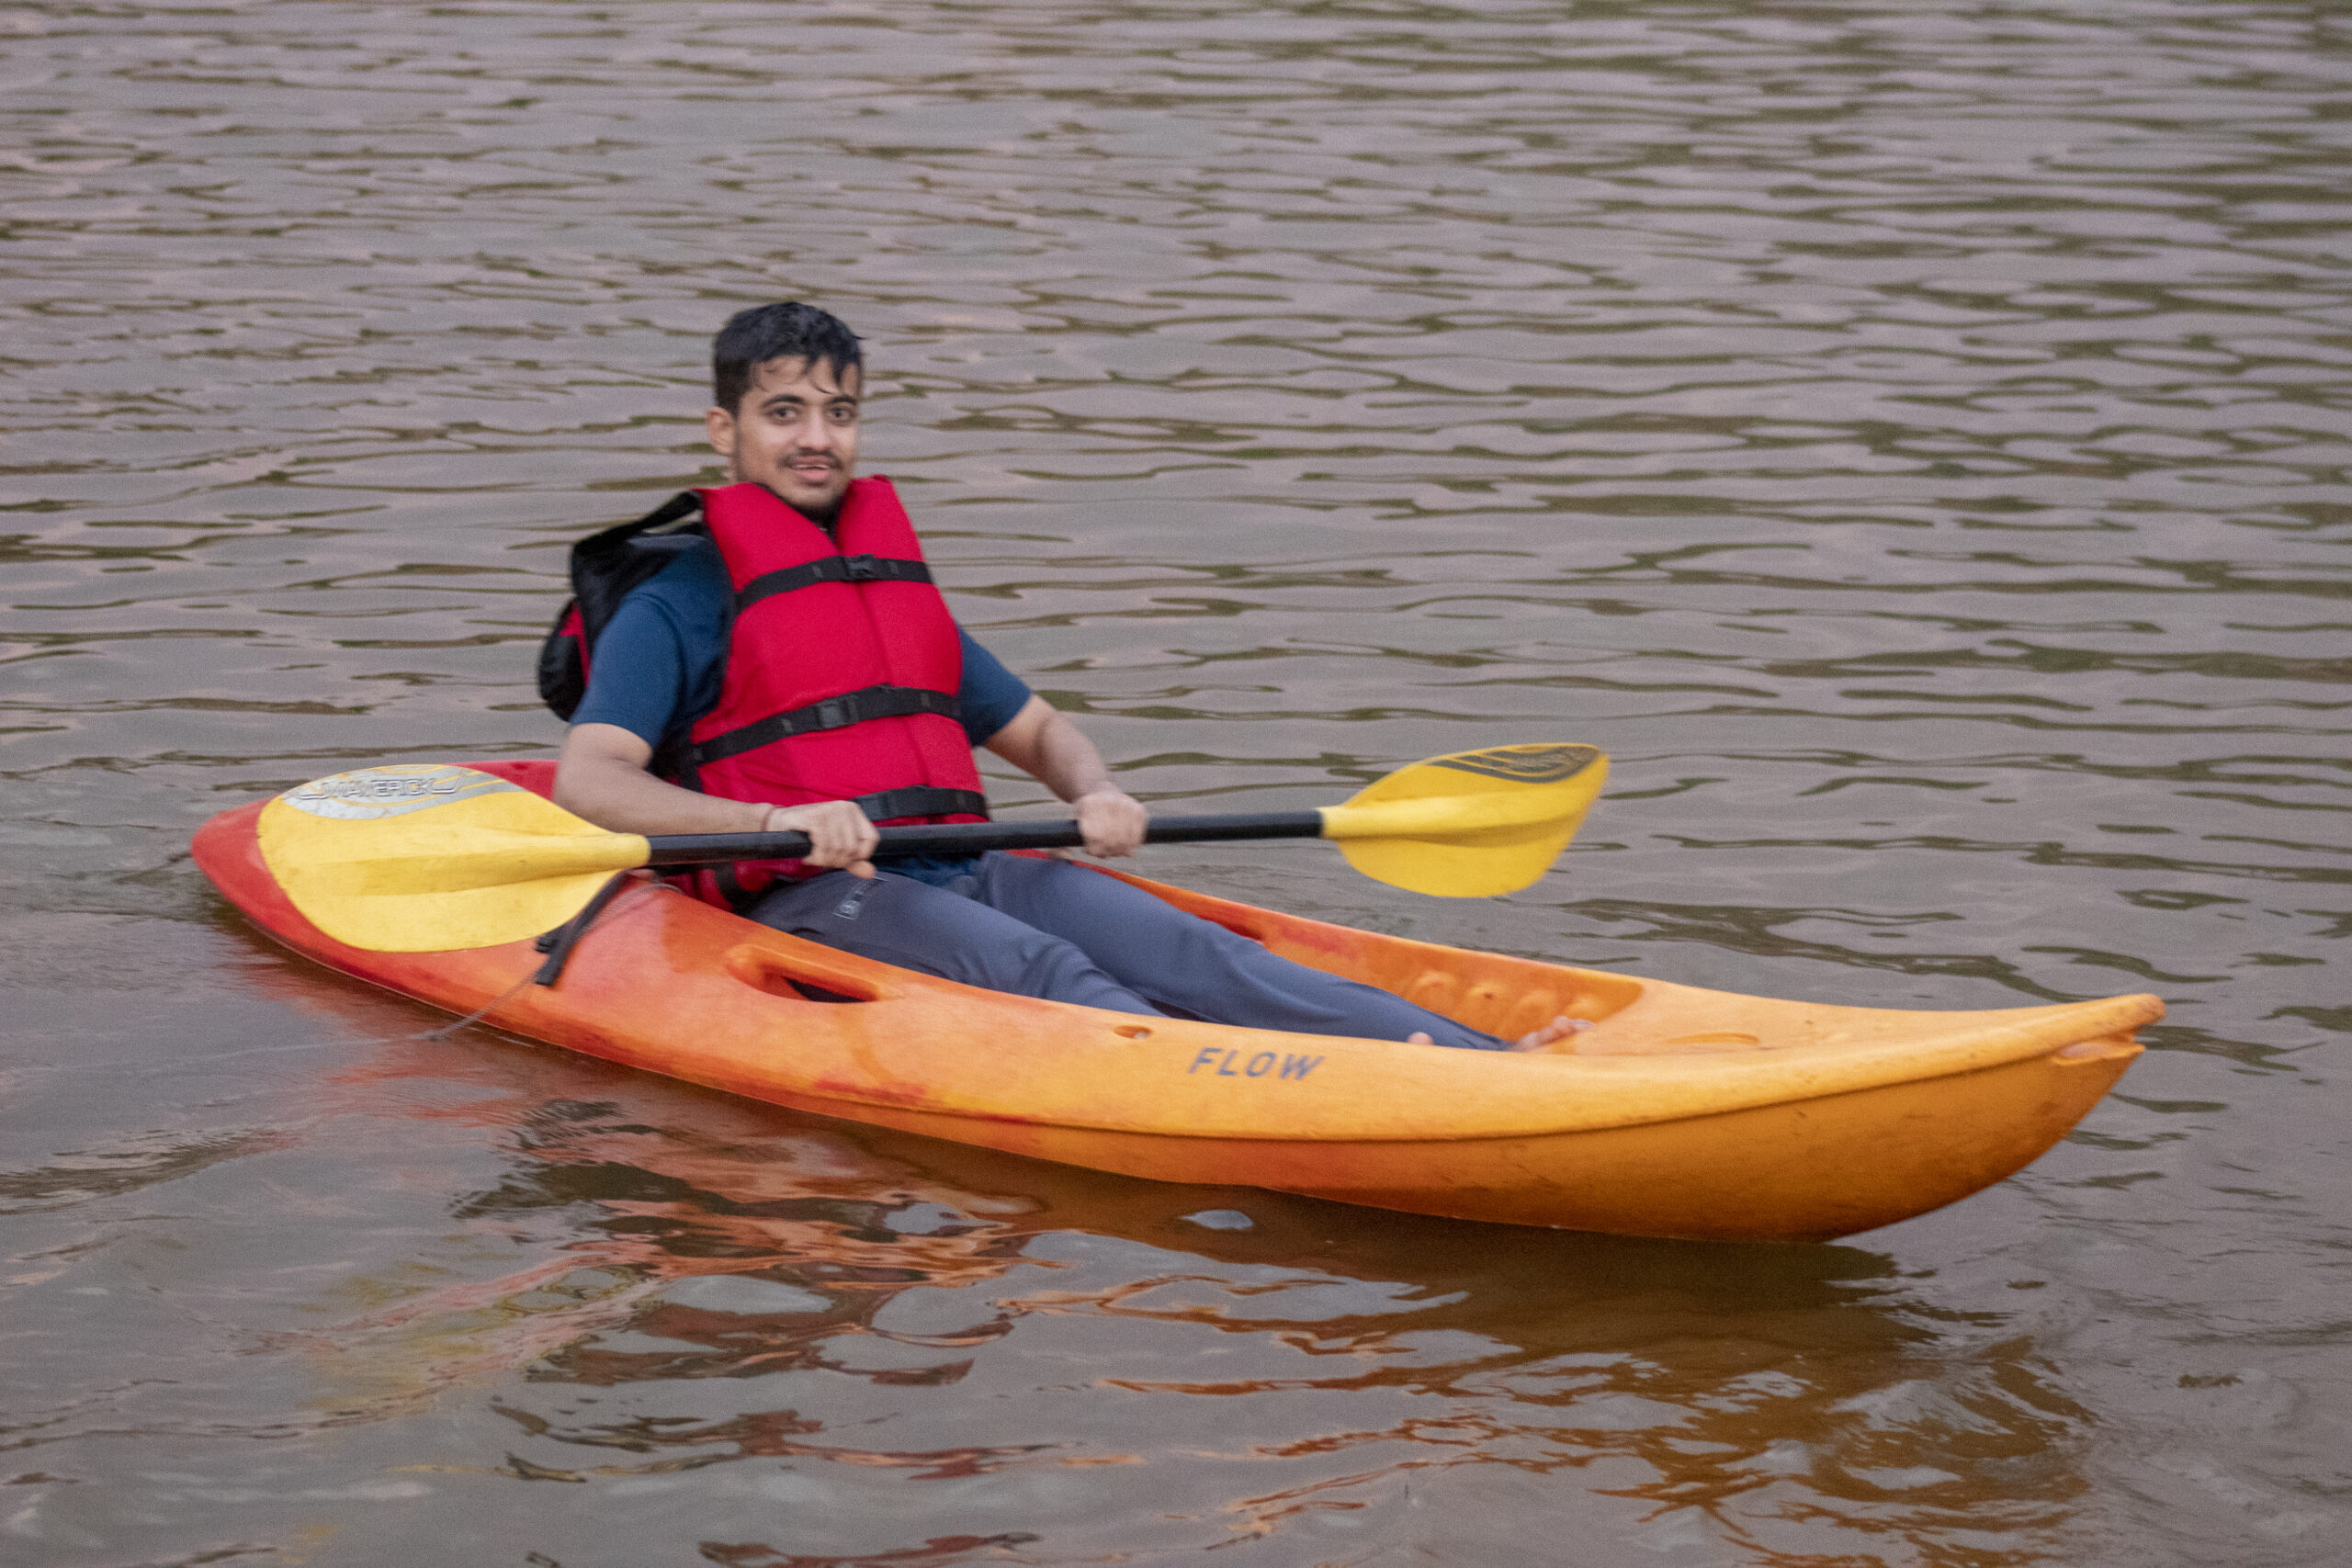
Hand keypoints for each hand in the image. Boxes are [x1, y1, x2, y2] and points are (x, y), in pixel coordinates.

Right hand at [761, 799, 877, 877]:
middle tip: (823, 858)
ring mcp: (830, 810)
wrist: (779, 822)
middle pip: (853, 848)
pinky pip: (823, 845)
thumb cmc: (809, 833)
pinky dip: (815, 856)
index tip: (844, 859)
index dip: (860, 856)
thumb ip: (854, 860)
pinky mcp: (815, 817)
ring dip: (823, 859)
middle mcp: (844, 808)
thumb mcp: (835, 846)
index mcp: (854, 812)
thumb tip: (870, 873)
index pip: (872, 839)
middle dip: (837, 861)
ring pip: (838, 849)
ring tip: (814, 855)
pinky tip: (808, 855)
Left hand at [1072, 786, 1146, 857]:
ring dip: (1121, 851)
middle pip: (1111, 839)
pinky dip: (1134, 844)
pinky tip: (1128, 846)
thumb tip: (1077, 853)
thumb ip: (1069, 839)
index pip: (1095, 836)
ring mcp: (1125, 804)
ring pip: (1125, 839)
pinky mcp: (1138, 809)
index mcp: (1089, 804)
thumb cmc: (1085, 811)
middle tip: (1106, 853)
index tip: (1092, 851)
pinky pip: (1138, 834)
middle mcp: (1108, 801)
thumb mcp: (1072, 820)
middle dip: (1108, 851)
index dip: (1094, 850)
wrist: (1099, 790)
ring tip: (1116, 851)